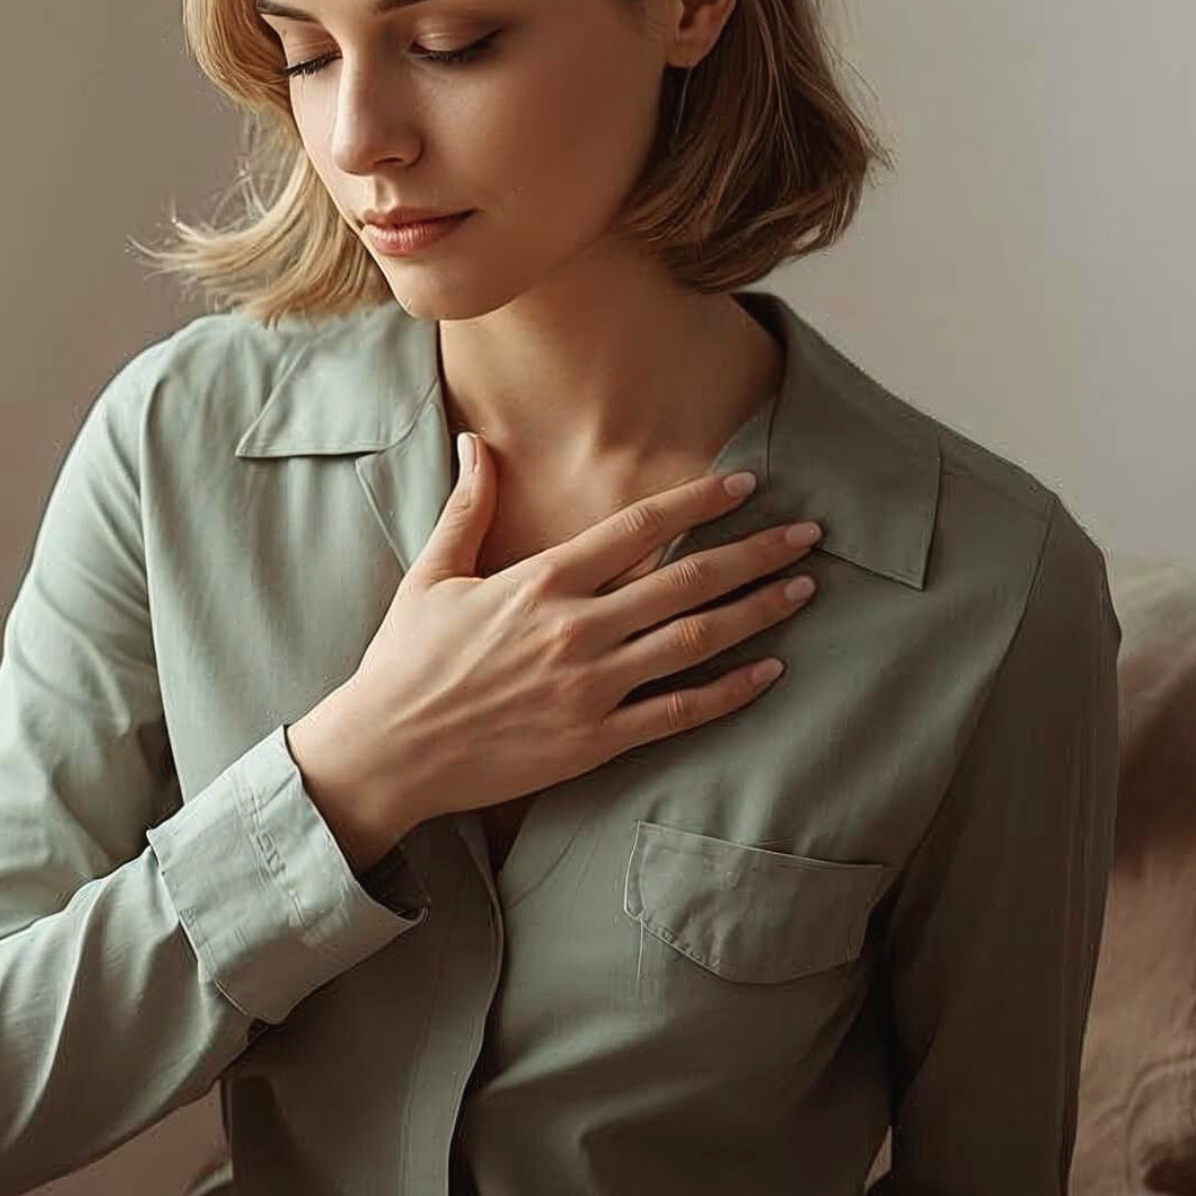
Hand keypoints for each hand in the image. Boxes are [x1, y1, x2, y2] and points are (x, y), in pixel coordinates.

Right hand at [290, 432, 820, 863]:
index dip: (699, 502)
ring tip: (803, 591)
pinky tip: (769, 671)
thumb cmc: (406, 663)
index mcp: (541, 581)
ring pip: (695, 641)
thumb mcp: (432, 575)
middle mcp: (575, 628)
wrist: (387, 752)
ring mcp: (590, 687)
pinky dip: (730, 691)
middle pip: (687, 580)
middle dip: (755, 554)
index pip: (639, 527)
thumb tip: (474, 443)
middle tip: (807, 535)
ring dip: (757, 613)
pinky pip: (679, 712)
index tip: (746, 484)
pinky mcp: (595, 740)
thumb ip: (467, 508)